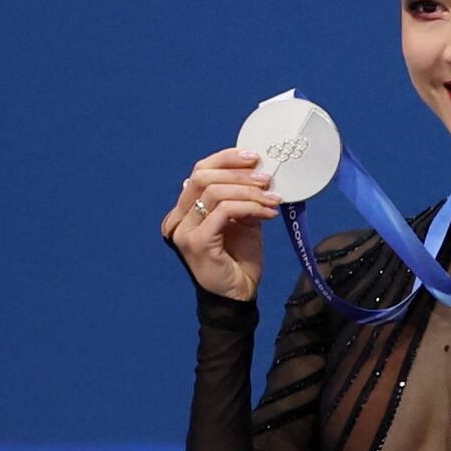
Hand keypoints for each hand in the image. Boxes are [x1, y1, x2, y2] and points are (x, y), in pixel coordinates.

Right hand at [165, 148, 281, 298]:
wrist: (238, 294)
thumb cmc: (239, 259)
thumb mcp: (241, 221)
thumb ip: (240, 199)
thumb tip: (256, 173)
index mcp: (184, 211)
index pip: (199, 172)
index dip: (225, 159)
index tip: (253, 156)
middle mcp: (177, 219)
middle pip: (203, 177)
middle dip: (239, 174)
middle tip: (266, 178)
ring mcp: (184, 231)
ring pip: (214, 193)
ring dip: (249, 192)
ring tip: (272, 199)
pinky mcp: (197, 242)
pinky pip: (224, 212)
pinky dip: (249, 207)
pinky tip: (267, 213)